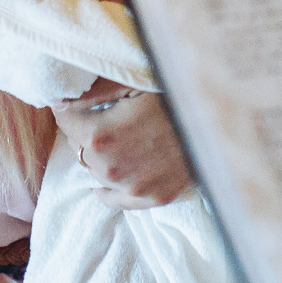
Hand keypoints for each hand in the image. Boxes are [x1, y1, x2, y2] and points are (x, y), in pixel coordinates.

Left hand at [54, 79, 192, 208]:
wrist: (219, 123)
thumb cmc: (177, 96)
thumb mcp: (134, 82)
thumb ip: (95, 88)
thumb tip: (61, 93)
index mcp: (100, 134)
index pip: (65, 120)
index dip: (71, 107)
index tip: (77, 101)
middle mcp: (110, 166)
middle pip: (79, 147)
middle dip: (87, 131)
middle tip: (106, 116)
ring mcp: (130, 187)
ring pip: (95, 170)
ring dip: (101, 155)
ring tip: (120, 139)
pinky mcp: (150, 198)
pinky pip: (112, 200)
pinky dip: (107, 188)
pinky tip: (109, 178)